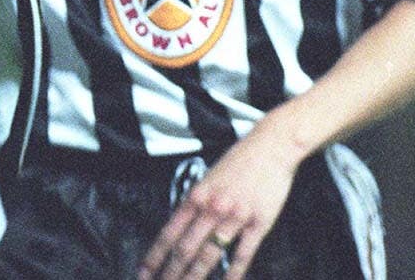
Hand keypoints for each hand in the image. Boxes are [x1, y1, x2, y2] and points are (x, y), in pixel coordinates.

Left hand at [136, 128, 302, 279]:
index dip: (154, 256)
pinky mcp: (259, 223)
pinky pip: (242, 254)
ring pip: (210, 255)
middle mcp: (211, 208)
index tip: (144, 273)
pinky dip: (233, 274)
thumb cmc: (238, 161)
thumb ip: (195, 203)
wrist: (271, 147)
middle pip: (185, 249)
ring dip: (194, 277)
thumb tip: (180, 227)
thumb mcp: (208, 178)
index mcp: (195, 196)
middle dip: (170, 273)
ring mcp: (234, 217)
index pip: (169, 233)